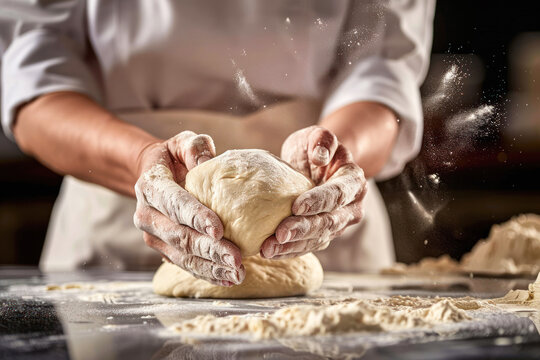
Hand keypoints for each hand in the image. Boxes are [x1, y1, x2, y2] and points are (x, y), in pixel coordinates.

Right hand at [134, 131, 244, 285]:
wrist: (153, 175)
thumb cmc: (175, 157)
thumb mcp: (183, 143)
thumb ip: (196, 147)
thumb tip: (209, 161)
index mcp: (151, 186)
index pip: (173, 203)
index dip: (195, 217)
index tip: (219, 229)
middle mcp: (147, 215)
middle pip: (179, 236)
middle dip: (209, 249)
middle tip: (236, 258)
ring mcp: (153, 235)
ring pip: (182, 255)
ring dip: (210, 267)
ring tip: (238, 273)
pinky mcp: (162, 249)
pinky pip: (185, 264)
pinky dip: (206, 273)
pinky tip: (228, 278)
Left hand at [260, 126, 366, 258]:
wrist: (316, 164)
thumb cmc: (315, 149)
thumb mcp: (317, 136)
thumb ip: (322, 140)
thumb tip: (320, 156)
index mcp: (353, 181)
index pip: (338, 194)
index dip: (318, 201)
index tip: (296, 206)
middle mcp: (351, 207)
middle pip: (329, 222)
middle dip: (303, 229)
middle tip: (280, 234)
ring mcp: (338, 224)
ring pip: (318, 239)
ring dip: (293, 246)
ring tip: (268, 248)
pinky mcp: (323, 235)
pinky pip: (307, 246)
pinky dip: (288, 251)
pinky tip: (269, 252)